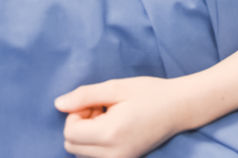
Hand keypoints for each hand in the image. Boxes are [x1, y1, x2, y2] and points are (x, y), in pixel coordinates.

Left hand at [55, 76, 192, 157]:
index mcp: (110, 133)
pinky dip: (96, 143)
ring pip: (81, 153)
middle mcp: (113, 153)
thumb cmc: (149, 93)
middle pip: (71, 145)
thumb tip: (58, 104)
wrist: (179, 108)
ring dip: (86, 134)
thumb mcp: (116, 87)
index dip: (76, 113)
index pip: (69, 132)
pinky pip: (95, 157)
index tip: (95, 102)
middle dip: (79, 124)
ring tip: (108, 117)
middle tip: (101, 108)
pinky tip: (112, 127)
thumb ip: (84, 95)